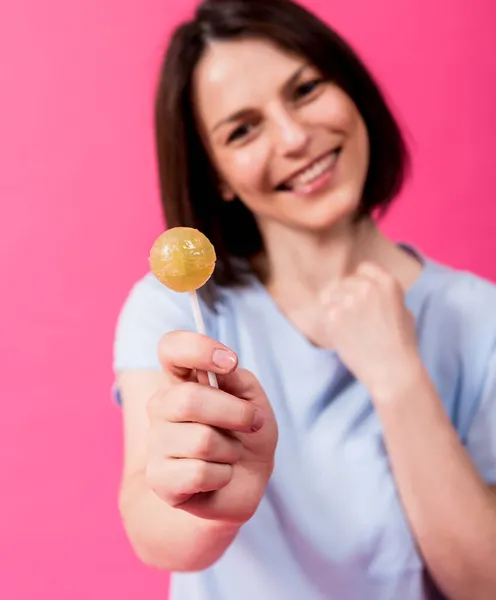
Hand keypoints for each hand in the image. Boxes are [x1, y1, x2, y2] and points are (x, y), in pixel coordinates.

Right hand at [146, 331, 277, 523]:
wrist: (248, 481)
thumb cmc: (247, 435)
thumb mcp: (255, 401)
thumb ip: (238, 381)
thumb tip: (224, 368)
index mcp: (182, 380)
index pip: (171, 347)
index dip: (198, 348)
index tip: (230, 361)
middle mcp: (161, 406)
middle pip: (189, 399)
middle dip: (235, 413)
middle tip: (252, 423)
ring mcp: (155, 442)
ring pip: (201, 440)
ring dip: (231, 450)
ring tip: (229, 454)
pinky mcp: (158, 479)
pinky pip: (198, 473)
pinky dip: (222, 475)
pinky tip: (218, 476)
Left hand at [321, 262, 423, 398]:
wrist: (392, 370)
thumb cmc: (401, 346)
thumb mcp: (403, 311)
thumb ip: (385, 296)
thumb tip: (369, 288)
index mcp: (388, 282)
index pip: (364, 268)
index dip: (359, 281)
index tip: (357, 294)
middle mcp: (367, 286)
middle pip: (345, 282)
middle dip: (344, 297)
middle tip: (350, 318)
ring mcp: (349, 299)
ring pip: (330, 296)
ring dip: (334, 309)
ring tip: (347, 329)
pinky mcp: (334, 315)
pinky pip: (324, 313)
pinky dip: (328, 324)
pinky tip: (342, 337)